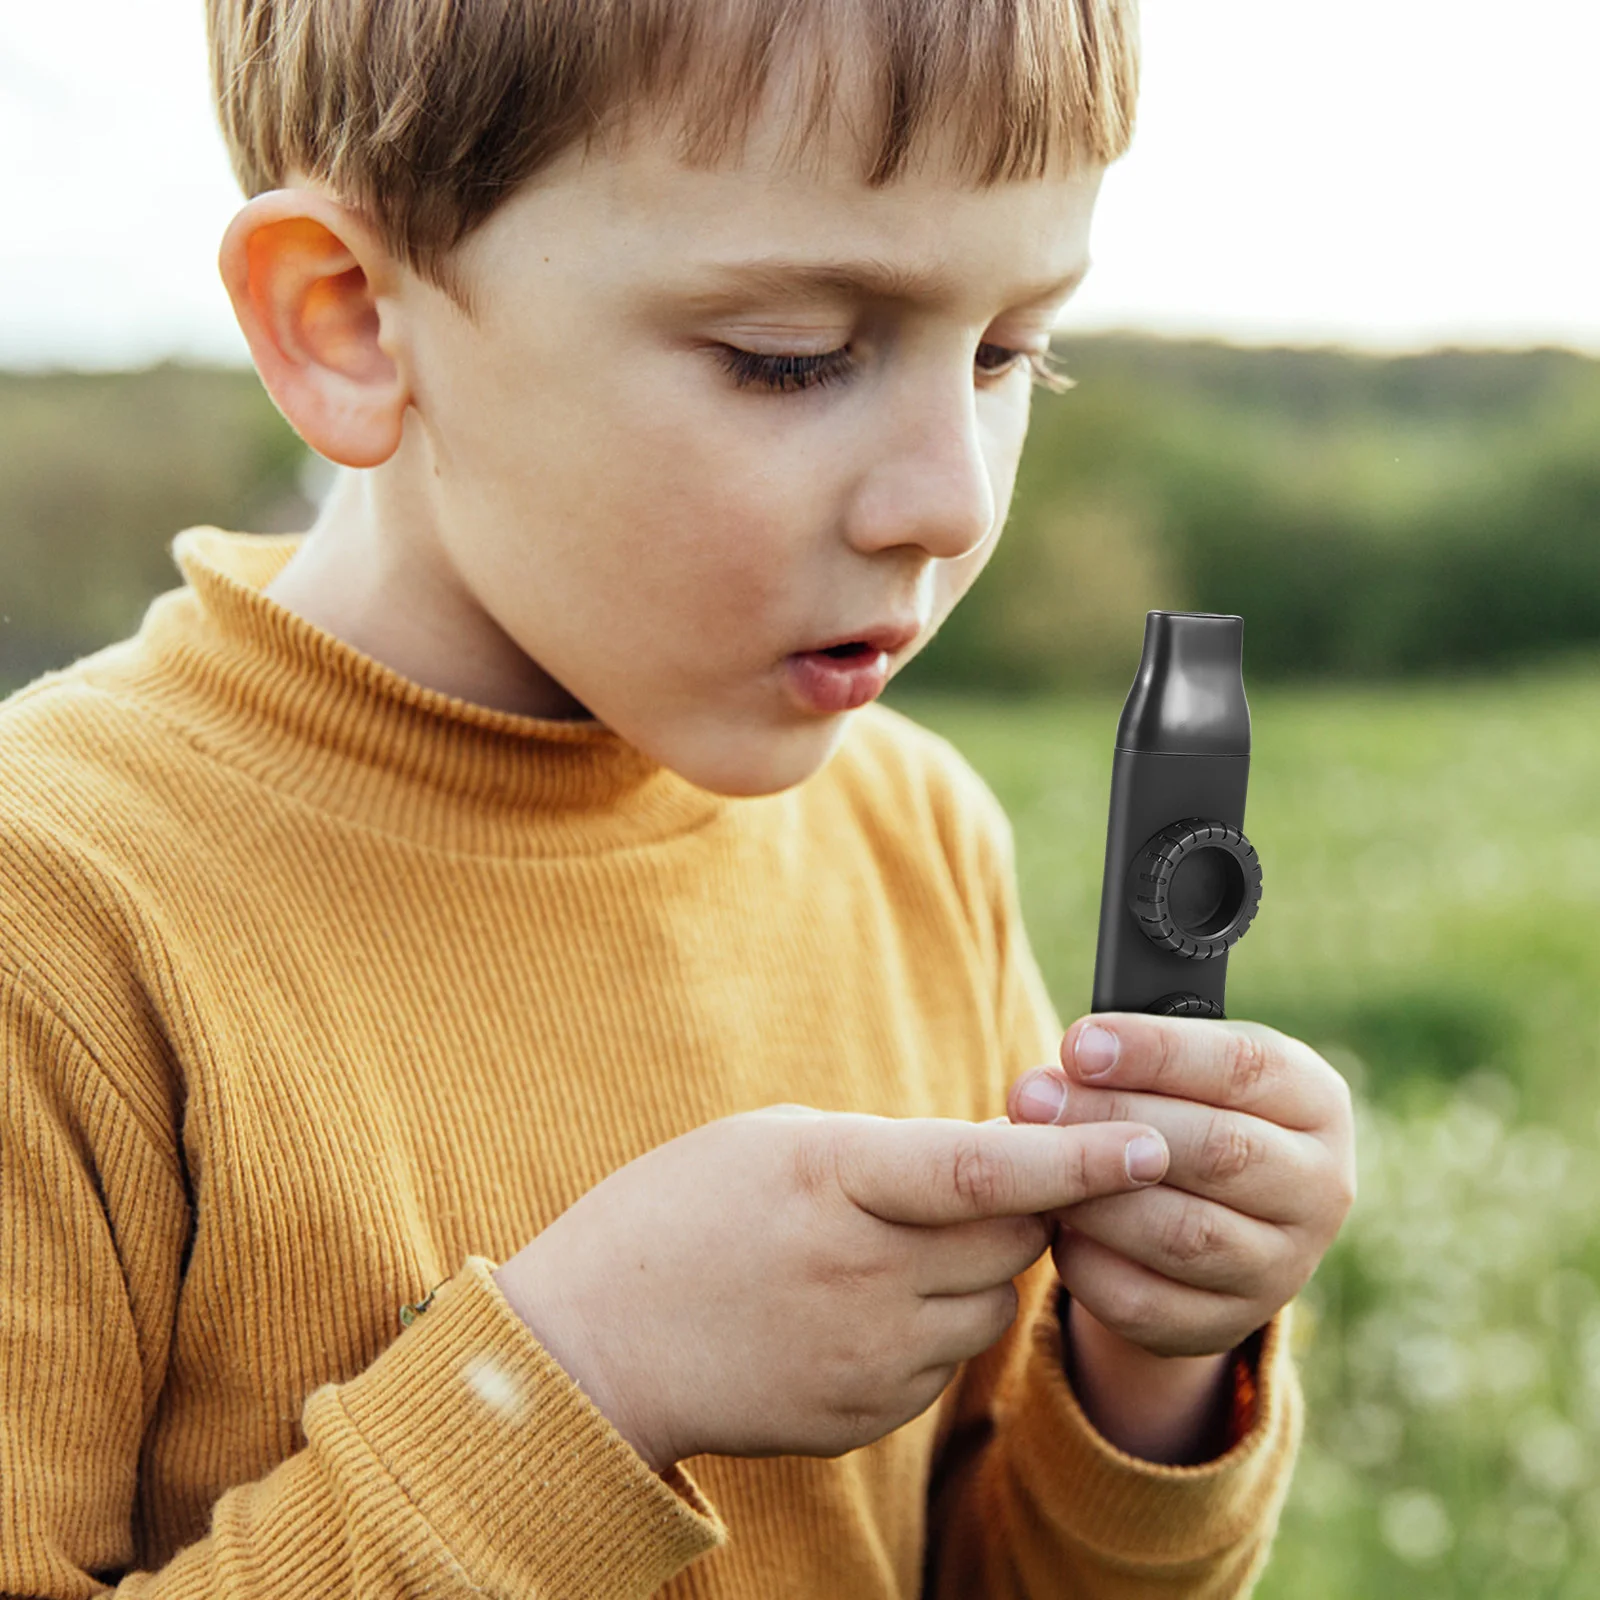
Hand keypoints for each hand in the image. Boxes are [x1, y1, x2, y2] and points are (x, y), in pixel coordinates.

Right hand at [492, 1104, 1169, 1471]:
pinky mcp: (870, 1412)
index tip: (1148, 1142)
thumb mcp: (773, 1143)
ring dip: (980, 1264)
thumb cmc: (674, 1214)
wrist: (597, 1347)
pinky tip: (861, 1300)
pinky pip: (946, 1356)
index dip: (1076, 1158)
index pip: (984, 1169)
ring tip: (897, 1242)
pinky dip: (933, 1320)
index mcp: (835, 1183)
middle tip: (993, 1174)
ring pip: (990, 1301)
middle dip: (1031, 1203)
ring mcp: (870, 1354)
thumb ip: (883, 1153)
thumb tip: (978, 1166)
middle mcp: (865, 1274)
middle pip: (1012, 1238)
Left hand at [1008, 1014, 1355, 1360]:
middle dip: (1110, 1120)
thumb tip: (1066, 1066)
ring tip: (1032, 1163)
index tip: (1078, 1045)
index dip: (1157, 1053)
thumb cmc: (1182, 1108)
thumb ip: (1137, 1057)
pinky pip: (1147, 1302)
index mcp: (1314, 1100)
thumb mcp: (1181, 1067)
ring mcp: (1282, 1267)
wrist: (1203, 1210)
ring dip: (1095, 1196)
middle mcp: (1318, 1187)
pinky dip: (1089, 1263)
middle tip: (1030, 1099)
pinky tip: (1051, 1225)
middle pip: (1216, 1151)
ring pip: (1184, 1233)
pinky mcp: (1226, 1324)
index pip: (1245, 1066)